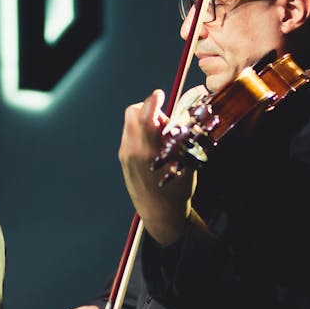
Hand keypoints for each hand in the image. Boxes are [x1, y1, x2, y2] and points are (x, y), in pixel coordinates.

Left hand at [119, 89, 193, 244]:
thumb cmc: (176, 191)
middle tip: (165, 123)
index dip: (152, 100)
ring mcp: (125, 153)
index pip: (145, 115)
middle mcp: (132, 149)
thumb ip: (182, 140)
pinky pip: (129, 134)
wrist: (158, 213)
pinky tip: (154, 145)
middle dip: (149, 110)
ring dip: (145, 120)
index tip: (159, 95)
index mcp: (148, 150)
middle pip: (133, 112)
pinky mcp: (123, 157)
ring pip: (130, 122)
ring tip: (161, 136)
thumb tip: (185, 120)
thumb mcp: (186, 163)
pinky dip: (141, 131)